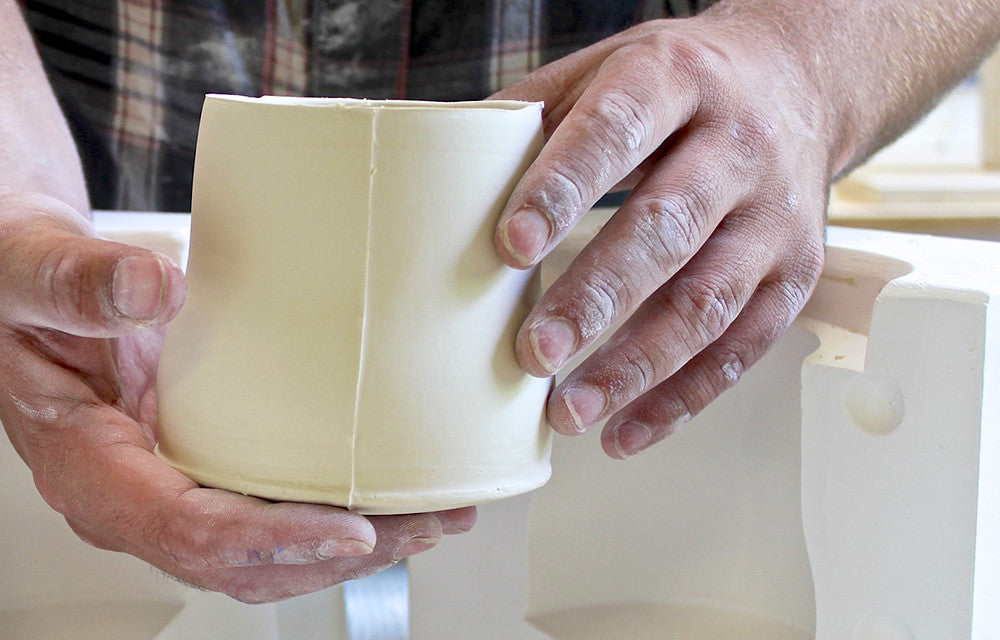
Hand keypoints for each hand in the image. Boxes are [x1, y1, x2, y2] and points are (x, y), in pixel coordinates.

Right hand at [0, 194, 475, 602]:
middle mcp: (124, 492)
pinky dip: (328, 509)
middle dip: (336, 554)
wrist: (12, 263)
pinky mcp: (192, 460)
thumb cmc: (11, 273)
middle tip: (423, 522)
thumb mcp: (27, 263)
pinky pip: (262, 508)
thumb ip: (80, 279)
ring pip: (259, 551)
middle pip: (238, 561)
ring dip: (348, 543)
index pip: (182, 531)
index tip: (350, 527)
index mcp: (82, 463)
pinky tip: (386, 489)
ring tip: (429, 514)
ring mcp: (161, 483)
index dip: (271, 540)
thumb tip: (149, 289)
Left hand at [491, 12, 829, 458]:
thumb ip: (527, 121)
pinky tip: (625, 430)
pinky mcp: (795, 272)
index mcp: (674, 78)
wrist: (795, 81)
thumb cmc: (674, 85)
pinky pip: (740, 346)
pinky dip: (681, 398)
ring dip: (634, 366)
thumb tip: (427, 181)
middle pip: (666, 229)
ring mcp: (773, 214)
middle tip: (532, 352)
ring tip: (569, 409)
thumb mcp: (601, 70)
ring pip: (707, 300)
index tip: (511, 246)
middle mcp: (736, 145)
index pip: (617, 130)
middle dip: (595, 299)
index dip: (564, 187)